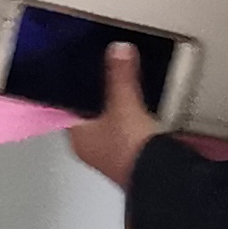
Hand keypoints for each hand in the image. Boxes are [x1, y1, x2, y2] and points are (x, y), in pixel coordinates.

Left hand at [67, 43, 170, 187]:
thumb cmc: (132, 149)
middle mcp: (91, 149)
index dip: (70, 91)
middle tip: (98, 75)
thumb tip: (118, 50)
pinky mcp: (131, 157)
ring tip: (117, 87)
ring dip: (111, 109)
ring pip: (106, 125)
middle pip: (87, 116)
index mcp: (78, 137)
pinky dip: (127, 120)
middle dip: (94, 97)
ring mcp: (111, 155)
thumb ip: (120, 76)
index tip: (73, 73)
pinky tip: (136, 109)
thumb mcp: (123, 104)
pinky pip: (124, 132)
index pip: (66, 109)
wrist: (161, 178)